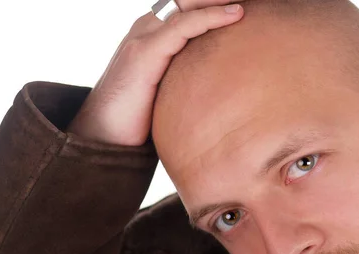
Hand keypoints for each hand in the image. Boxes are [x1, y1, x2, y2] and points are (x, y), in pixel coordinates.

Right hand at [66, 1, 243, 145]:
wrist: (104, 136)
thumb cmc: (138, 118)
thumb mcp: (169, 91)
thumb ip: (189, 78)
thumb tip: (224, 89)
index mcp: (155, 35)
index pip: (191, 8)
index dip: (216, 5)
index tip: (247, 7)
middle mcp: (148, 28)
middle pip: (190, 1)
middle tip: (254, 0)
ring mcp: (144, 37)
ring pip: (188, 6)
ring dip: (220, 1)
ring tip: (248, 1)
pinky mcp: (144, 52)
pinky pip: (182, 27)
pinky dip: (209, 18)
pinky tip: (234, 15)